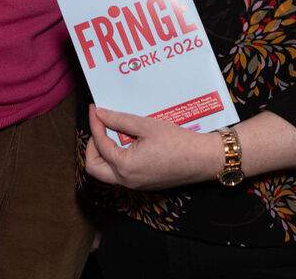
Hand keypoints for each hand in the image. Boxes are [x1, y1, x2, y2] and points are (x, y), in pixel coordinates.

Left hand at [83, 105, 222, 191]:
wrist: (203, 159)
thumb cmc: (178, 142)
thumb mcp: (146, 126)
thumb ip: (119, 120)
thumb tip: (100, 114)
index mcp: (125, 166)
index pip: (99, 144)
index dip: (95, 124)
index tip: (95, 110)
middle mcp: (127, 180)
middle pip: (94, 167)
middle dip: (92, 147)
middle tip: (100, 128)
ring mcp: (135, 185)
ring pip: (107, 172)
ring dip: (104, 153)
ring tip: (113, 133)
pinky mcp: (144, 184)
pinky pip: (121, 174)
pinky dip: (117, 159)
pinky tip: (126, 143)